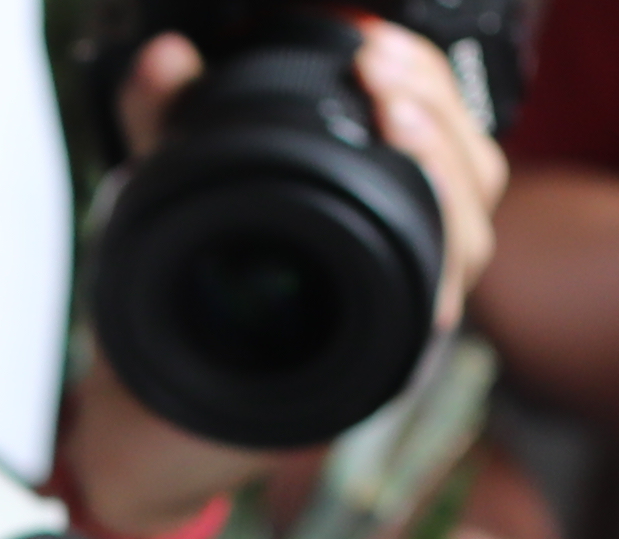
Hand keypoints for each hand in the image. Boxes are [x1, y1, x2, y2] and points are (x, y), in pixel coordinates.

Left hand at [58, 17, 506, 538]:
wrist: (144, 419)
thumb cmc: (172, 310)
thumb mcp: (165, 192)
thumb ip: (162, 120)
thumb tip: (161, 57)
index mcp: (371, 213)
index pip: (438, 131)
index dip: (422, 76)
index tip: (373, 39)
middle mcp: (398, 263)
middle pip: (474, 173)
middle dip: (437, 104)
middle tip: (381, 69)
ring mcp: (395, 315)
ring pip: (472, 233)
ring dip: (446, 164)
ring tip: (399, 114)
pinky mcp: (380, 366)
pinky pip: (437, 305)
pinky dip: (441, 251)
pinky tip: (426, 201)